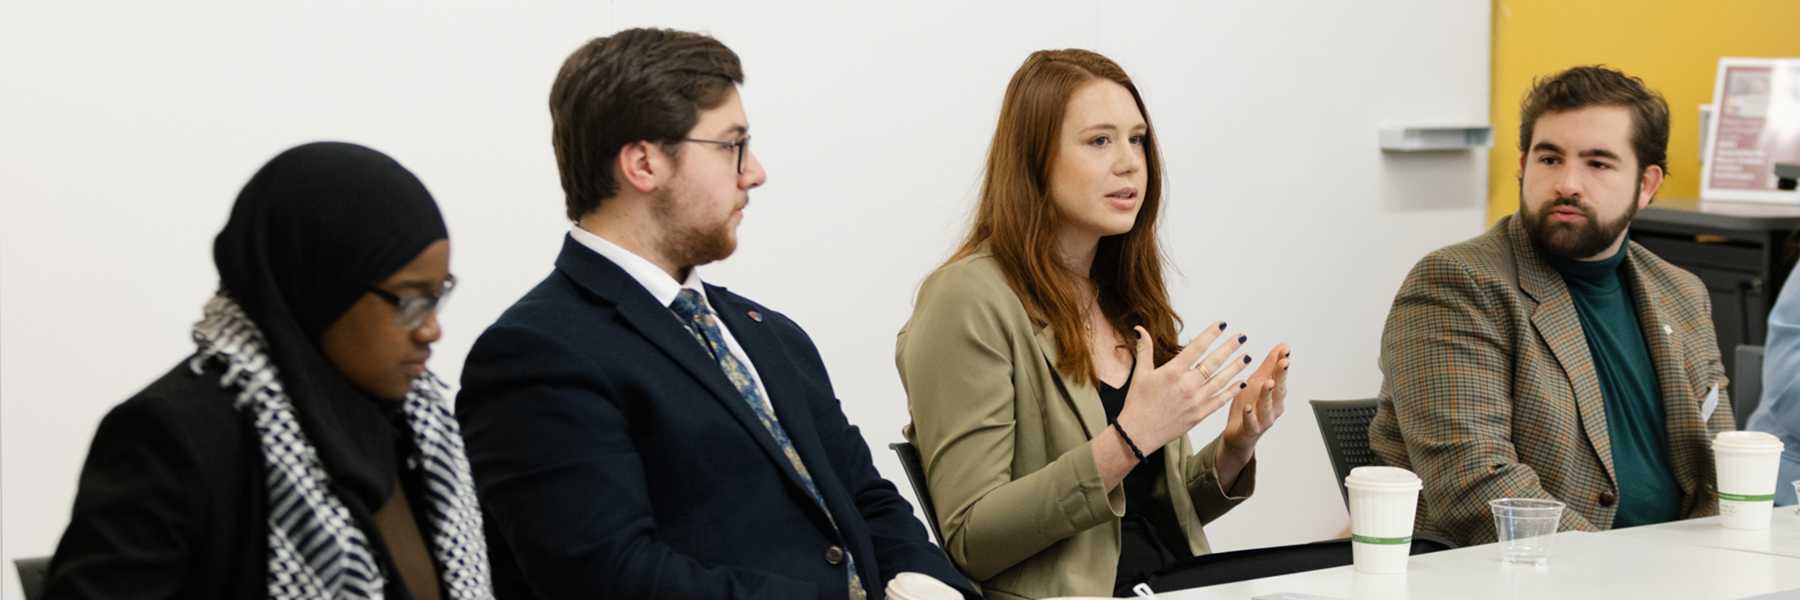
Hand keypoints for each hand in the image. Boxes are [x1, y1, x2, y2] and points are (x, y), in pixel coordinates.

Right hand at [1114, 323, 1251, 451]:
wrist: (1138, 434)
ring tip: (1247, 356)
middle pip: (1213, 362)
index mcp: (1172, 372)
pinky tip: (1241, 383)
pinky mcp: (1199, 415)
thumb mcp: (1140, 374)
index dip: (1211, 334)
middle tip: (1241, 337)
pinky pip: (1219, 401)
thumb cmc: (1137, 403)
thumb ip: (1144, 349)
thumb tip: (1139, 328)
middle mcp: (1186, 385)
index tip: (1222, 324)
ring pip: (1220, 381)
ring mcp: (1195, 401)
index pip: (1196, 348)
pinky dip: (1231, 392)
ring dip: (1235, 367)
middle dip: (1229, 348)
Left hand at [1221, 343, 1290, 457]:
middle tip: (1284, 363)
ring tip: (1267, 383)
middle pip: (1278, 390)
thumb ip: (1270, 365)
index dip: (1283, 364)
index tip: (1285, 350)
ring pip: (1267, 406)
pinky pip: (1251, 422)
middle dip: (1281, 376)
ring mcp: (1263, 419)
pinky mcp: (1250, 429)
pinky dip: (1250, 415)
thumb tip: (1284, 346)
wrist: (1238, 434)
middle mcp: (1273, 407)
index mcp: (1275, 394)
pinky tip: (1247, 408)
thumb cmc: (1249, 406)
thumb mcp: (1258, 382)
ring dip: (1267, 394)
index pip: (1281, 377)